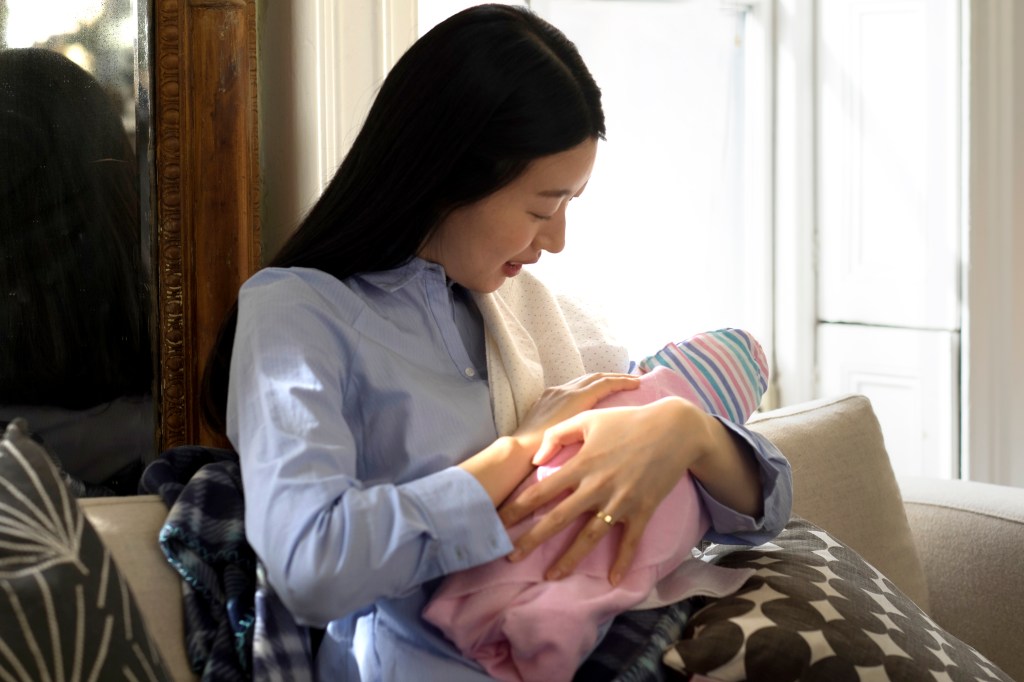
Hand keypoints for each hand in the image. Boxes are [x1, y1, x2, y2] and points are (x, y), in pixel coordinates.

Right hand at [459, 373, 638, 506]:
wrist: (520, 451)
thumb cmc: (529, 454)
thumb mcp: (544, 441)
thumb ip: (558, 438)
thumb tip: (573, 448)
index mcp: (550, 399)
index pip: (578, 388)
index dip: (594, 387)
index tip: (609, 391)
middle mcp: (559, 390)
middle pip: (590, 379)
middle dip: (608, 379)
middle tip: (627, 380)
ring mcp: (569, 392)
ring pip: (599, 378)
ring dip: (617, 379)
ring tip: (634, 381)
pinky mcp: (578, 397)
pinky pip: (605, 384)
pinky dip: (620, 382)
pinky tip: (634, 385)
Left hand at [499, 397, 713, 584]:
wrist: (674, 429)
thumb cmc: (628, 421)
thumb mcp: (589, 418)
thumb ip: (558, 435)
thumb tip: (537, 459)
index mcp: (581, 465)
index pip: (541, 491)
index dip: (518, 508)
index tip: (499, 522)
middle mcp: (597, 487)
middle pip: (558, 518)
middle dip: (532, 539)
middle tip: (510, 557)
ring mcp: (620, 502)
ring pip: (589, 537)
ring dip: (569, 559)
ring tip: (551, 576)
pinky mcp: (642, 511)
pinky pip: (630, 542)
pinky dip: (622, 562)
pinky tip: (612, 580)